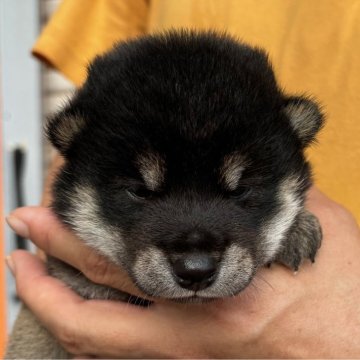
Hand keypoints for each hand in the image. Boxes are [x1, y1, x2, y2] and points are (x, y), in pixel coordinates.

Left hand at [6, 188, 359, 357]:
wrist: (355, 351)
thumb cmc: (345, 294)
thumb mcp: (316, 228)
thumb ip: (270, 193)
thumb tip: (246, 159)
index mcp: (226, 281)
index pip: (135, 246)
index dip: (90, 223)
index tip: (65, 191)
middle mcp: (197, 323)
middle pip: (99, 292)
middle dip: (51, 256)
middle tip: (23, 226)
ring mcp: (188, 353)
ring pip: (95, 339)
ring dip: (53, 302)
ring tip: (26, 270)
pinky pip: (118, 353)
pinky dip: (84, 328)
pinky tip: (73, 305)